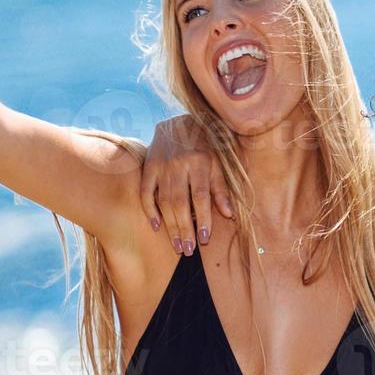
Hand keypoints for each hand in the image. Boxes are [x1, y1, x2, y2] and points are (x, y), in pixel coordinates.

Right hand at [141, 114, 233, 254]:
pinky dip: (150, 210)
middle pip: (181, 202)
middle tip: (189, 250)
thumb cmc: (204, 147)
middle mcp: (179, 165)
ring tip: (178, 245)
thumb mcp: (218, 163)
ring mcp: (162, 166)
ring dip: (170, 226)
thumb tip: (228, 214)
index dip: (204, 218)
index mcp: (200, 162)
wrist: (178, 124)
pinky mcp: (148, 167)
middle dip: (185, 228)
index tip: (205, 238)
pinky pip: (146, 192)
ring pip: (164, 201)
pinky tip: (157, 226)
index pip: (201, 196)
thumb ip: (221, 188)